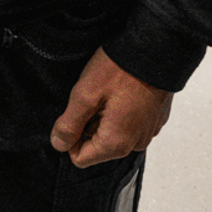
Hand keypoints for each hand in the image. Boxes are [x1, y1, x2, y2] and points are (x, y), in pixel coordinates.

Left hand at [50, 47, 173, 167]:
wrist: (154, 53)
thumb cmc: (119, 71)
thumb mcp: (84, 95)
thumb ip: (69, 124)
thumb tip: (58, 144)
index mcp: (116, 143)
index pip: (80, 158)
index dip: (69, 136)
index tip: (73, 113)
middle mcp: (134, 144)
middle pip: (96, 147)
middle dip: (86, 124)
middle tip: (90, 98)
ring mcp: (145, 133)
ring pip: (110, 135)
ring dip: (101, 117)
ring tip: (105, 93)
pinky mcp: (150, 121)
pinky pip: (126, 125)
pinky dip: (118, 112)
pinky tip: (118, 92)